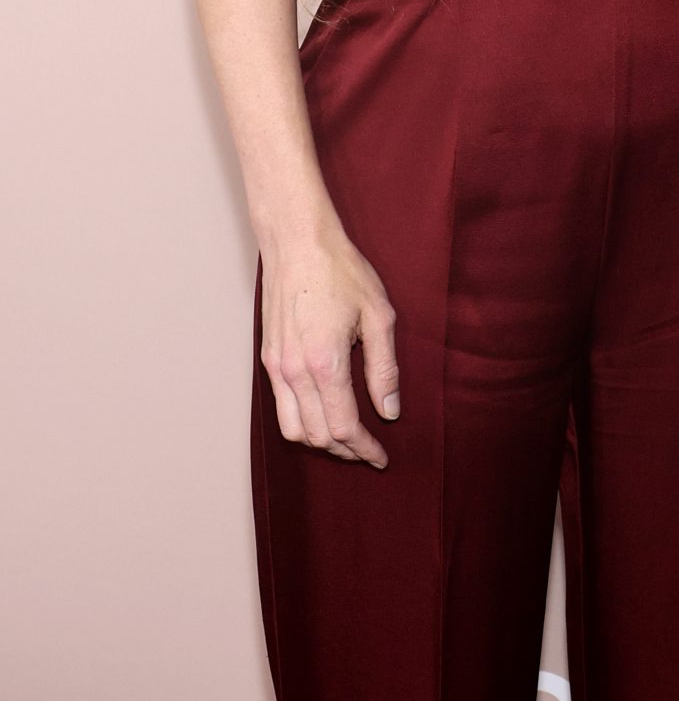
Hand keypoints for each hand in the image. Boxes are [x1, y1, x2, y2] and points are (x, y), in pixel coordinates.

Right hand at [260, 214, 400, 467]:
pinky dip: (301, 423)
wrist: (296, 243)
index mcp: (325, 363)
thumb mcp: (379, 316)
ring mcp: (276, 366)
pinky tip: (323, 413)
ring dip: (320, 442)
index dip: (364, 449)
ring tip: (347, 439)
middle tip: (370, 450)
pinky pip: (280, 407)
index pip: (344, 428)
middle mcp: (294, 371)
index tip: (381, 457)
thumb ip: (384, 368)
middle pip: (318, 436)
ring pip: (293, 430)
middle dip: (345, 450)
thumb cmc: (341, 272)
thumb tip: (389, 410)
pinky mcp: (267, 358)